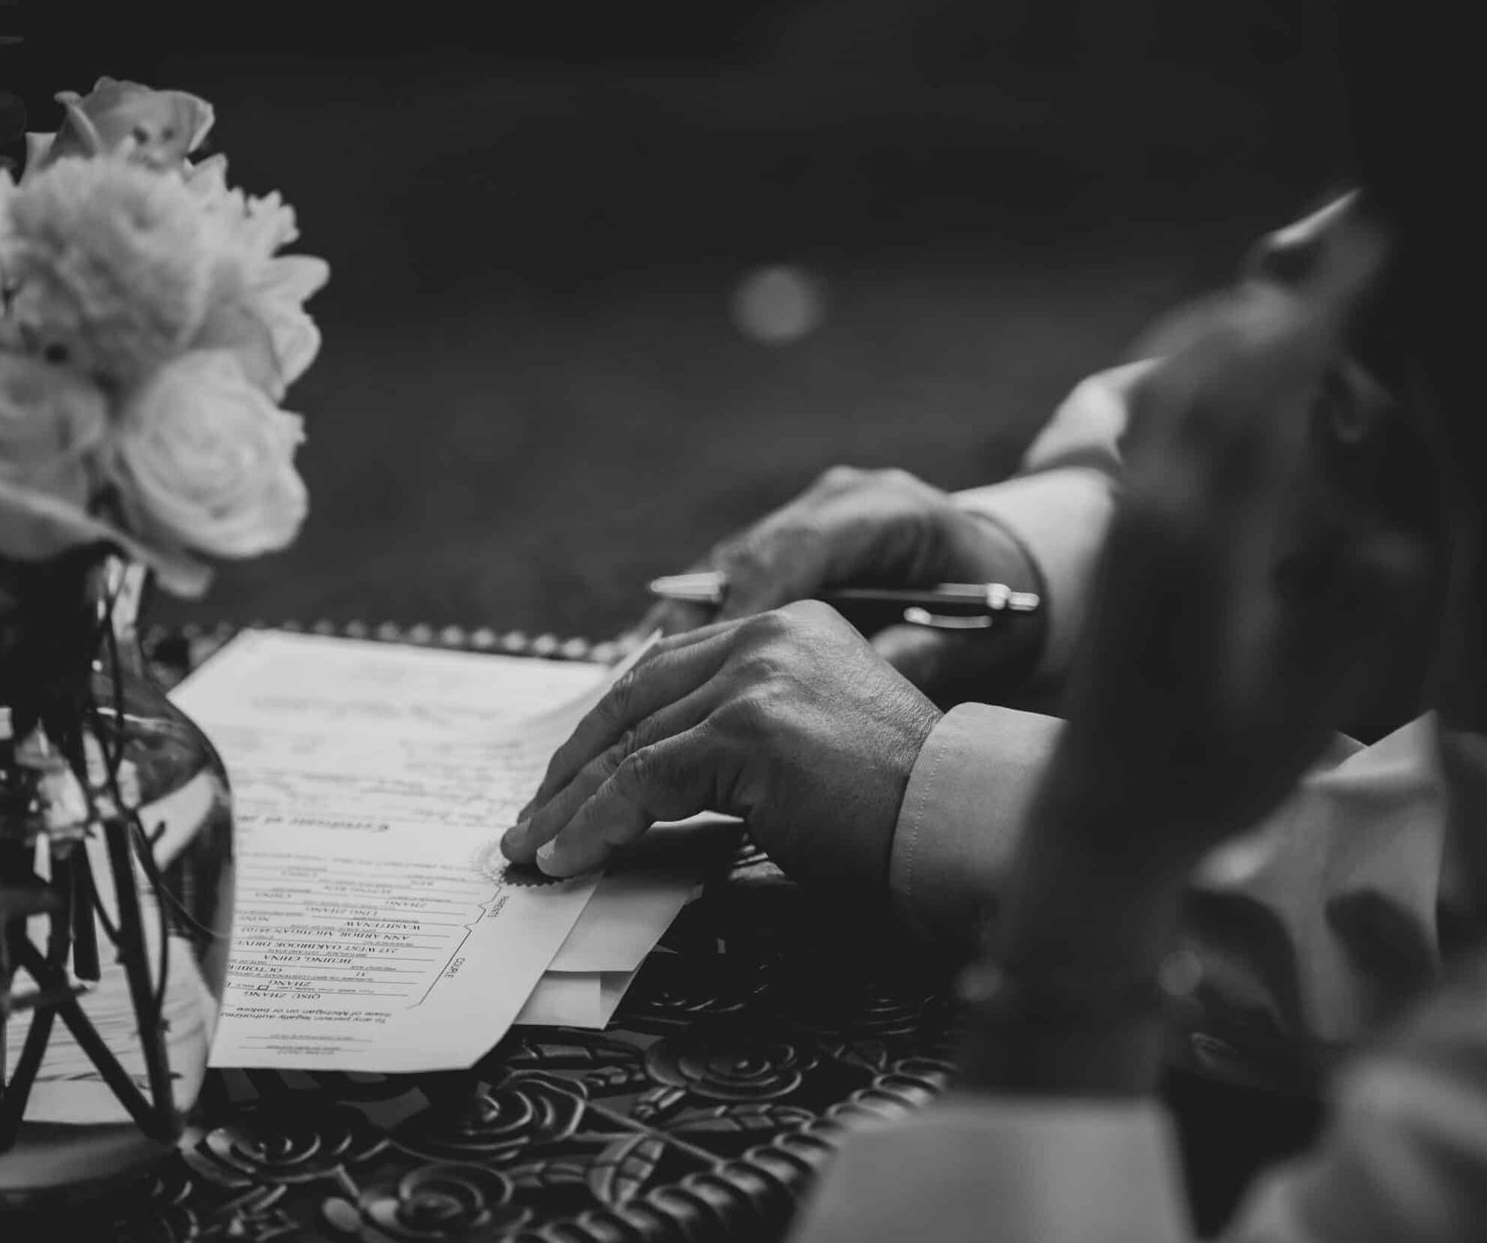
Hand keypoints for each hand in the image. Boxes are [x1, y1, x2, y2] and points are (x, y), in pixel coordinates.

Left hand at [503, 601, 941, 890]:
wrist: (954, 826)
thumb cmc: (893, 810)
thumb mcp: (801, 752)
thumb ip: (730, 742)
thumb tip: (638, 790)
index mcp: (786, 627)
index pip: (665, 673)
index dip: (607, 732)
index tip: (565, 782)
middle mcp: (769, 635)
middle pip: (637, 699)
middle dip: (574, 767)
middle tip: (532, 820)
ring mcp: (758, 676)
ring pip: (632, 744)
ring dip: (570, 804)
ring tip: (534, 850)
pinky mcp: (750, 728)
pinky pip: (645, 782)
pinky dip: (597, 825)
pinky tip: (569, 859)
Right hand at [632, 465, 1045, 699]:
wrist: (1005, 577)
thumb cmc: (994, 618)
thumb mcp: (972, 645)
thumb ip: (911, 659)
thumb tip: (850, 688)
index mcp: (886, 510)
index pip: (802, 548)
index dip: (749, 604)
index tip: (708, 660)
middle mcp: (835, 501)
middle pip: (746, 555)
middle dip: (692, 620)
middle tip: (642, 676)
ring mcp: (804, 516)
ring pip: (723, 568)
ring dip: (675, 628)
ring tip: (627, 682)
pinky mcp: (784, 542)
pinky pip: (725, 582)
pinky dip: (691, 628)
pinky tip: (647, 673)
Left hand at [1051, 240, 1434, 868]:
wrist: (1103, 812)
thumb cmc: (1209, 775)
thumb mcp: (1296, 713)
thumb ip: (1347, 625)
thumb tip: (1398, 539)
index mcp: (1205, 544)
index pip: (1268, 401)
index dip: (1319, 318)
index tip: (1366, 252)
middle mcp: (1155, 513)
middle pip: (1217, 371)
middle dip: (1286, 301)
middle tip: (1354, 244)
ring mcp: (1129, 521)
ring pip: (1175, 390)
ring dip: (1236, 329)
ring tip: (1301, 288)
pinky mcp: (1118, 538)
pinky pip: (1155, 425)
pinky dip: (1200, 374)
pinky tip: (1232, 375)